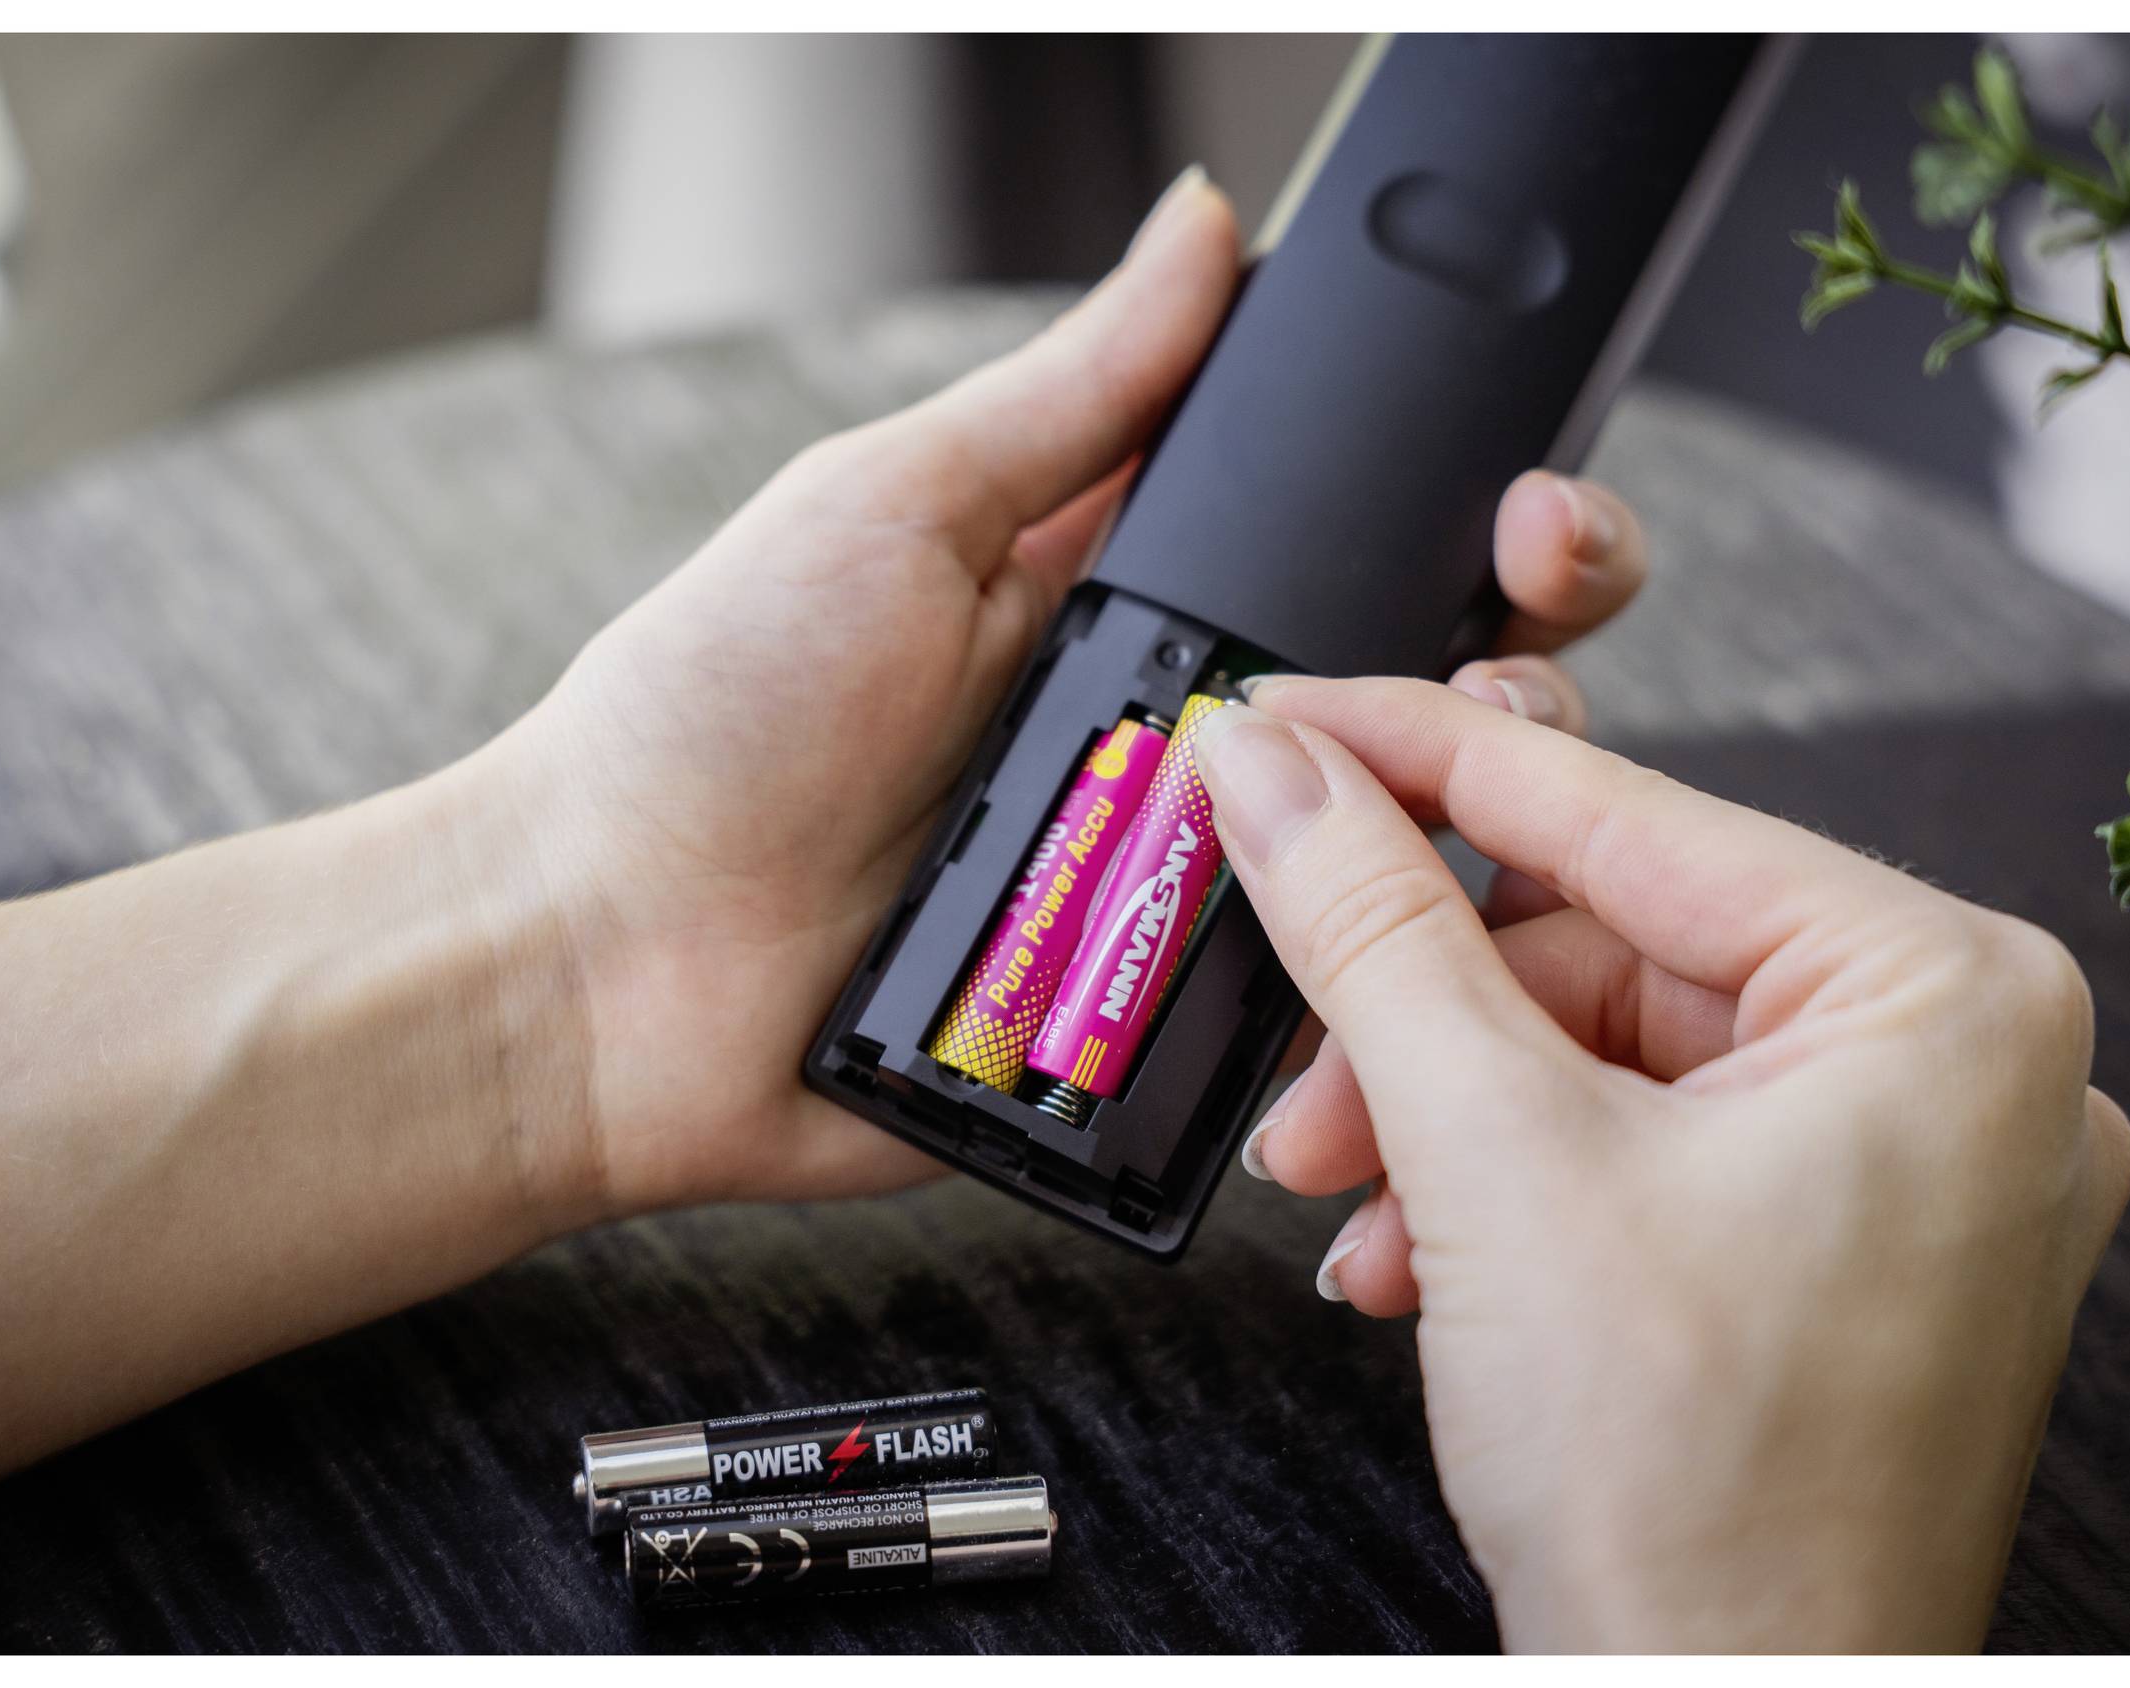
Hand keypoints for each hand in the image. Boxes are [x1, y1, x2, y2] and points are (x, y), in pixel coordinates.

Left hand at [437, 168, 1649, 1223]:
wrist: (602, 971)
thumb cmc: (709, 722)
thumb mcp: (894, 507)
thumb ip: (1073, 390)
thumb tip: (1201, 222)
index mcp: (1132, 595)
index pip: (1360, 536)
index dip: (1478, 517)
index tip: (1527, 511)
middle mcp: (1184, 741)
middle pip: (1427, 708)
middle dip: (1510, 685)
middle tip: (1496, 666)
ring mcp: (1182, 894)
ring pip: (1397, 873)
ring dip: (1454, 847)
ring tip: (1429, 819)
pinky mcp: (1157, 1040)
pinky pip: (1309, 1025)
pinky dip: (1363, 1008)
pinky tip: (1395, 978)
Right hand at [1196, 677, 2129, 1649]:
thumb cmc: (1698, 1507)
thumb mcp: (1491, 1158)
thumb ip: (1372, 928)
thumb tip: (1278, 773)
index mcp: (1950, 996)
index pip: (1627, 816)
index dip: (1419, 759)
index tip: (1289, 722)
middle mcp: (1969, 1068)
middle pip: (1608, 946)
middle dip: (1420, 1014)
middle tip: (1293, 1039)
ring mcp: (1922, 1175)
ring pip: (1610, 1057)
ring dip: (1444, 1118)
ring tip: (1344, 1192)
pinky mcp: (1854, 1260)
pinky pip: (1650, 1151)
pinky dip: (1514, 1190)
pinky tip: (1417, 1261)